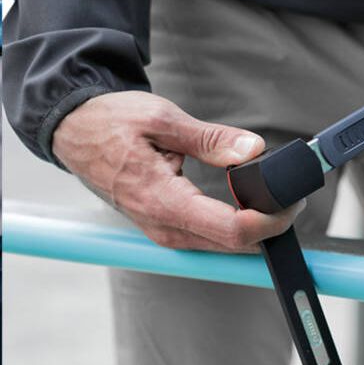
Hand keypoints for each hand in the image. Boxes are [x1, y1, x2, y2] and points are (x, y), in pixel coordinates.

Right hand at [53, 91, 304, 251]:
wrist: (72, 130)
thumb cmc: (110, 122)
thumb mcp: (162, 119)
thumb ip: (211, 139)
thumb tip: (253, 149)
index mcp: (163, 202)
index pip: (232, 231)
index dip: (270, 221)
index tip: (290, 201)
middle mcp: (163, 227)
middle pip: (234, 244)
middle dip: (270, 224)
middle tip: (290, 196)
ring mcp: (163, 231)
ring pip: (224, 245)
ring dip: (254, 227)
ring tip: (274, 198)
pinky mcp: (165, 228)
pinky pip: (209, 237)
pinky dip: (235, 226)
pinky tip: (248, 205)